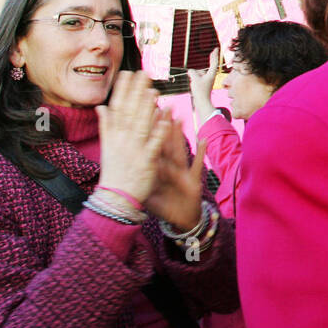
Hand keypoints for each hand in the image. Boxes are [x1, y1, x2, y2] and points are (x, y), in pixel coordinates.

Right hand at [95, 72, 170, 203]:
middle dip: (137, 92)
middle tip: (144, 73)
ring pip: (141, 126)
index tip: (128, 73)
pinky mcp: (147, 162)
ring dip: (147, 108)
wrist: (115, 198)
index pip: (118, 107)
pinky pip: (154, 146)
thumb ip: (106, 125)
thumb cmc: (113, 171)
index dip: (124, 90)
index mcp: (114, 135)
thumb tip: (101, 106)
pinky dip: (159, 133)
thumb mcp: (107, 146)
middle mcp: (122, 140)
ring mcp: (134, 150)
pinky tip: (166, 120)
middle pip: (130, 112)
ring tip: (154, 91)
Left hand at [142, 111, 206, 231]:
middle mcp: (170, 168)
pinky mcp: (193, 181)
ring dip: (180, 135)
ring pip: (180, 151)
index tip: (143, 115)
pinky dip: (200, 154)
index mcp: (158, 170)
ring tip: (179, 118)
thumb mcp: (150, 191)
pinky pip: (197, 166)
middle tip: (162, 108)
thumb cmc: (166, 204)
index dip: (148, 133)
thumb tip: (124, 165)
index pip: (151, 148)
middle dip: (164, 127)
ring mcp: (182, 173)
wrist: (183, 219)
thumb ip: (140, 178)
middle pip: (166, 144)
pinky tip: (203, 140)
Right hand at [188, 47, 219, 108]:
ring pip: (202, 72)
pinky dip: (196, 76)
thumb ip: (192, 72)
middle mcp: (211, 77)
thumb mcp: (195, 79)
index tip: (216, 48)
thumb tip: (191, 70)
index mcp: (211, 74)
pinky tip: (193, 80)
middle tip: (214, 51)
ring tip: (197, 80)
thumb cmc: (200, 91)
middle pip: (211, 65)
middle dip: (212, 58)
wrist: (202, 102)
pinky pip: (199, 77)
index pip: (214, 62)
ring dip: (198, 72)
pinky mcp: (204, 84)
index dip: (214, 55)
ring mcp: (208, 80)